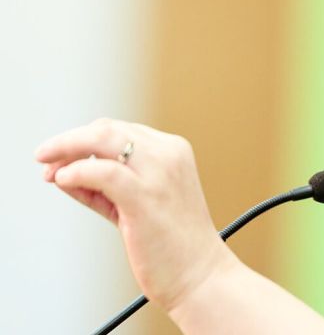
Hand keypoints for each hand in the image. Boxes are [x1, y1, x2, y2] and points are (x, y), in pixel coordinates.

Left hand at [34, 118, 239, 312]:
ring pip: (103, 139)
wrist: (200, 275)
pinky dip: (76, 172)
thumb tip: (62, 172)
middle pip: (107, 128)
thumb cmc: (172, 244)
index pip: (118, 130)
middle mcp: (169, 154)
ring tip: (49, 171)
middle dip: (69, 141)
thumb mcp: (139, 203)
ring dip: (66, 149)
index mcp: (173, 151)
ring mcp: (160, 173)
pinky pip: (102, 172)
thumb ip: (105, 185)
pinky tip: (62, 181)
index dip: (82, 140)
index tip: (59, 161)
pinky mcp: (146, 196)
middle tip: (44, 159)